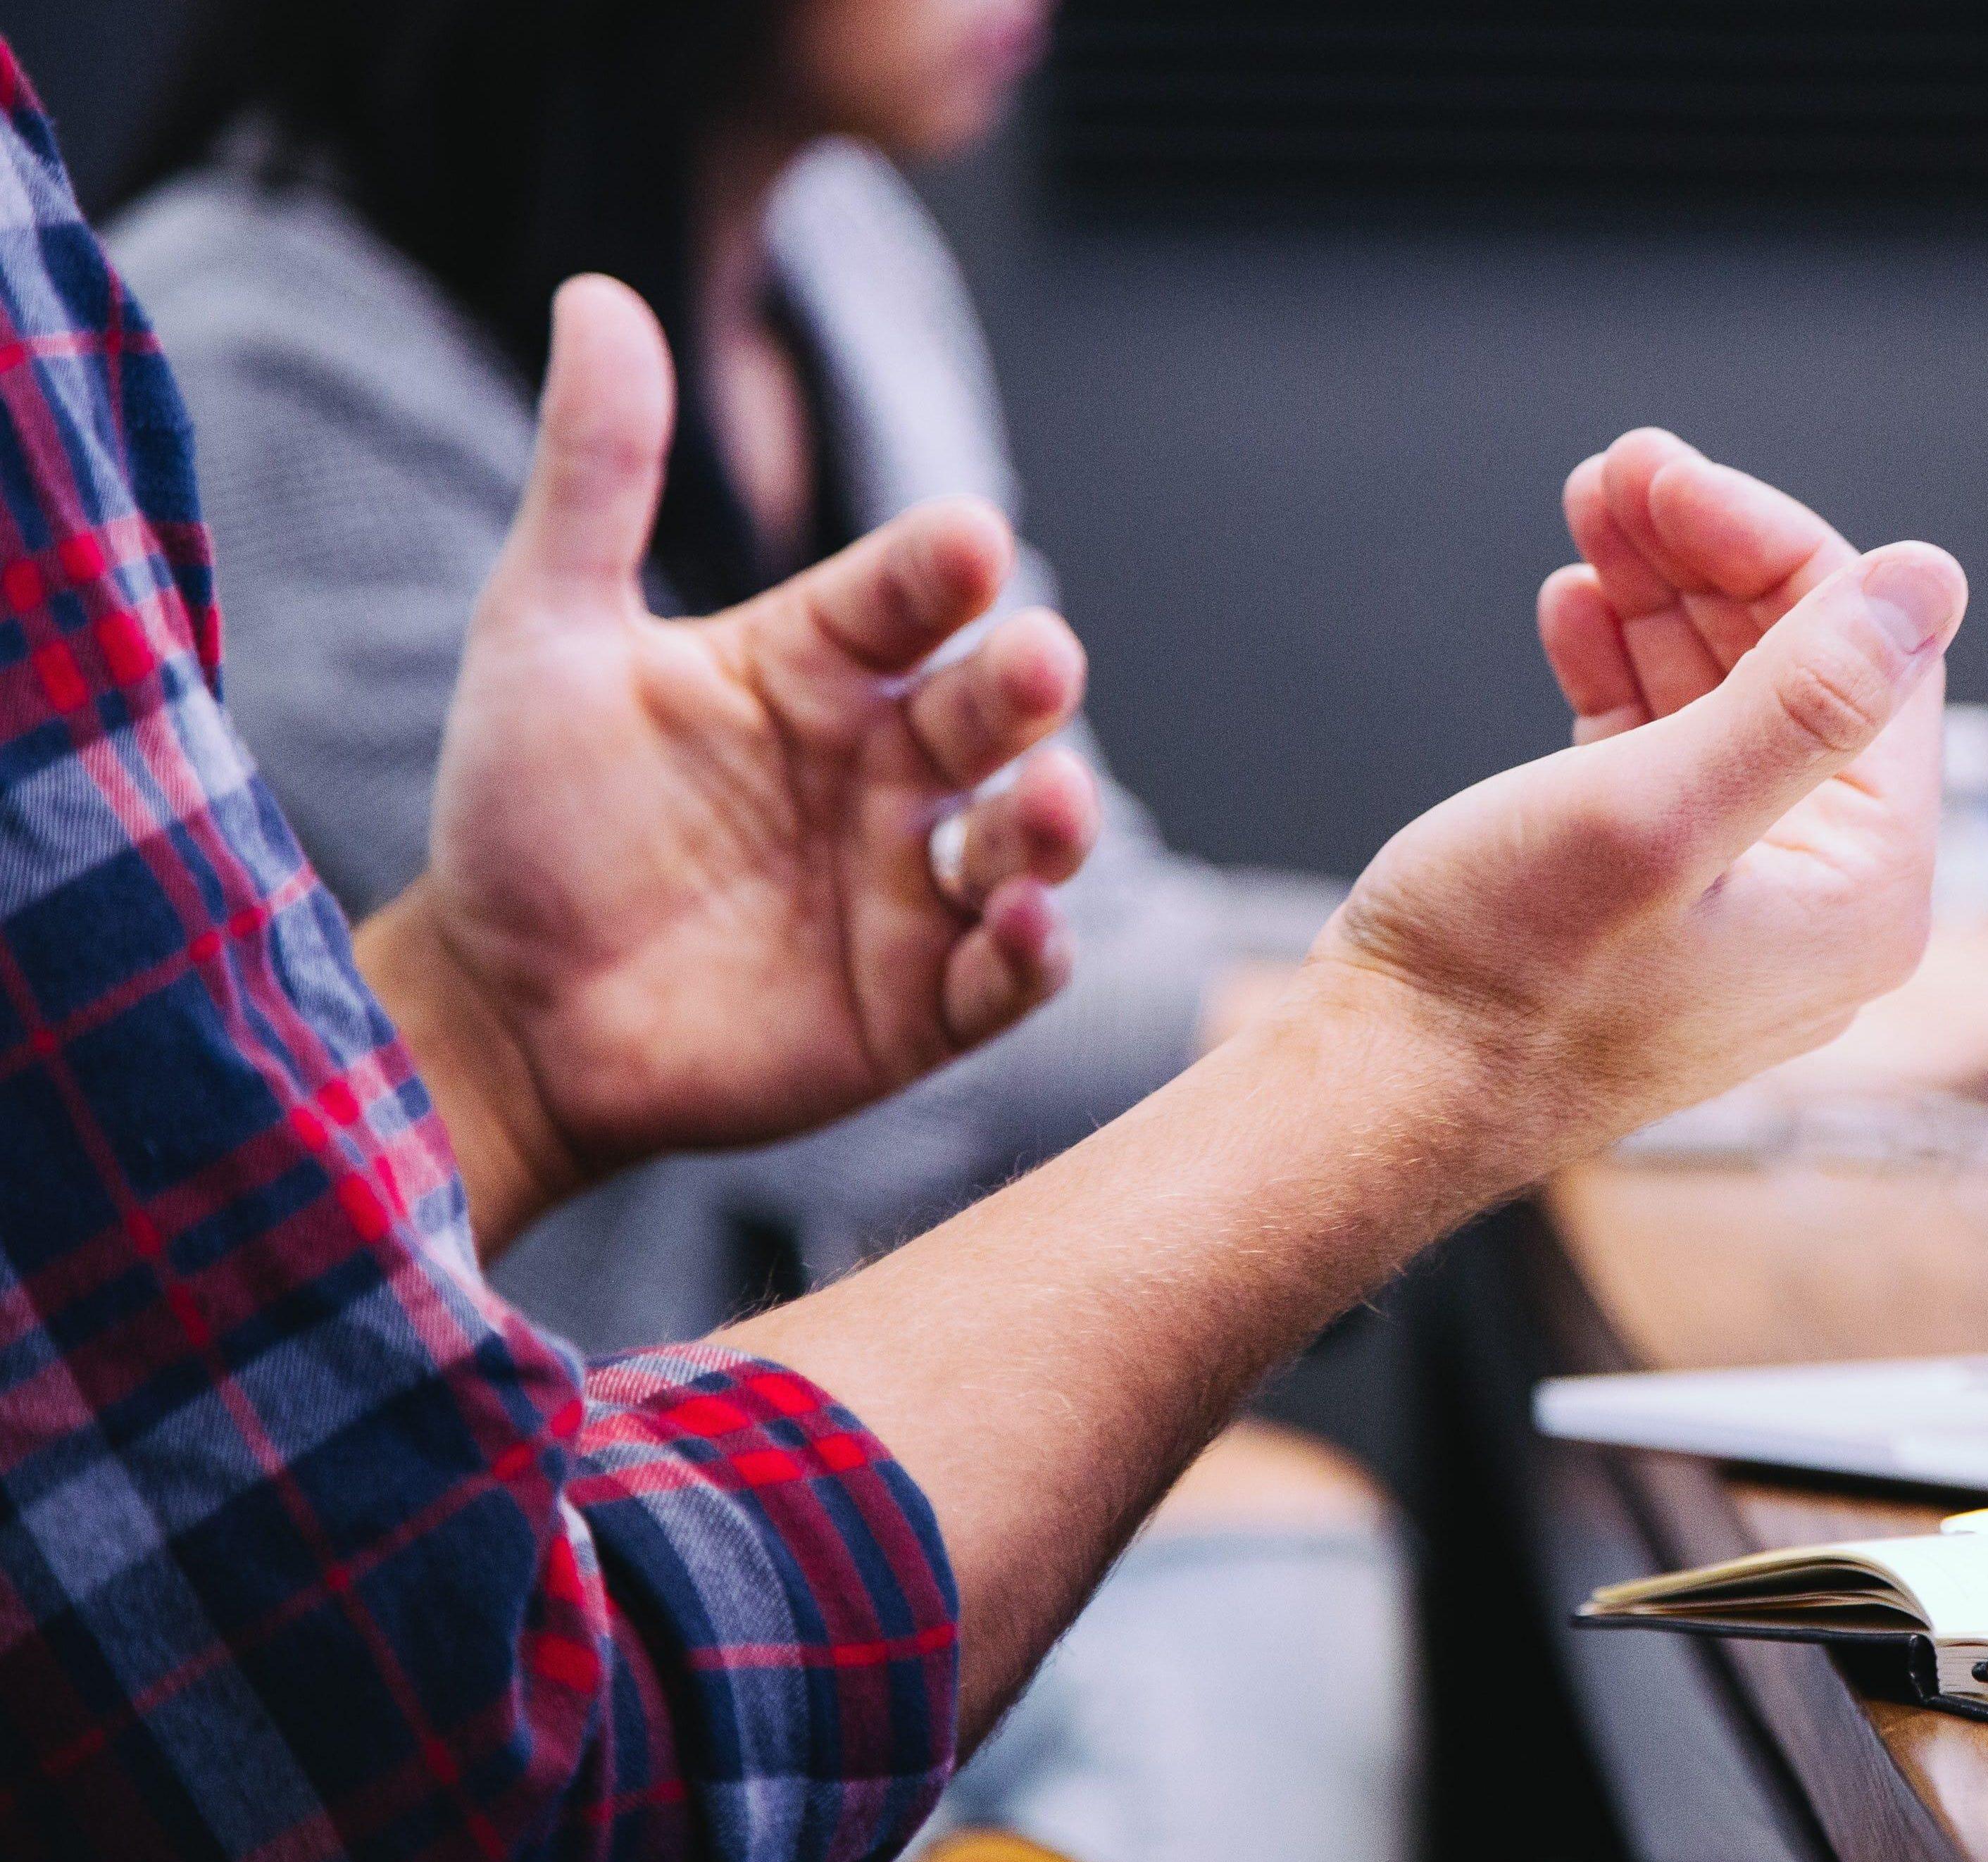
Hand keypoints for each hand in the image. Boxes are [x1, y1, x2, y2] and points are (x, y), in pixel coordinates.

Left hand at [359, 277, 1098, 1252]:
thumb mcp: (543, 631)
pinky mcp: (919, 1005)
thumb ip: (594, 474)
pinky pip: (1005, 975)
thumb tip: (598, 292)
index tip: (968, 543)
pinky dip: (1031, 952)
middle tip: (1037, 663)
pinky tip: (1020, 926)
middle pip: (991, 709)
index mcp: (818, 666)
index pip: (907, 595)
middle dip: (1027, 685)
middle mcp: (885, 766)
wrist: (498, 1009)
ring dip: (1056, 821)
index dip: (942, 569)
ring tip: (1048, 806)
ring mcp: (911, 887)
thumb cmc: (523, 815)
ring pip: (1027, 838)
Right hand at [1535, 434, 1987, 1104]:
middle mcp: (1822, 899)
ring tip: (1589, 515)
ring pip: (1724, 699)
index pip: (1869, 661)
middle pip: (1800, 671)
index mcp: (1865, 890)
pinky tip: (1573, 609)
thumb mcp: (1656, 814)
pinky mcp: (1653, 897)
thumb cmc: (1504, 981)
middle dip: (1708, 559)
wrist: (1378, 1098)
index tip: (1667, 475)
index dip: (1771, 546)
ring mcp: (1737, 898)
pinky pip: (1665, 752)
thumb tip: (1929, 582)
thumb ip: (1803, 699)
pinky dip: (1623, 671)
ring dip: (1659, 598)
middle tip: (1618, 472)